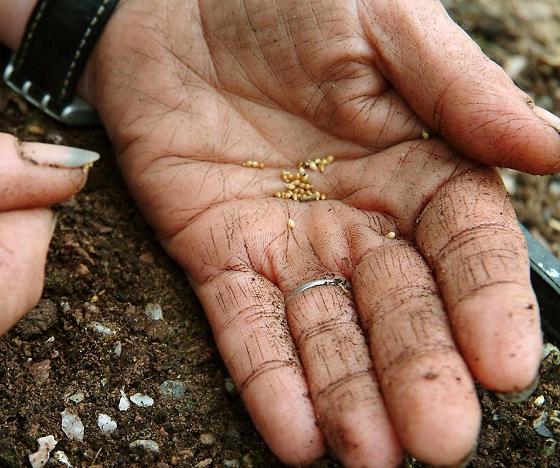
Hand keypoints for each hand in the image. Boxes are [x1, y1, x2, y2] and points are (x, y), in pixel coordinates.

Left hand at [77, 1, 559, 465]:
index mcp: (414, 163)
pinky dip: (266, 379)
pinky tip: (294, 436)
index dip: (488, 304)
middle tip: (439, 439)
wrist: (171, 4)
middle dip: (418, 372)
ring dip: (348, 395)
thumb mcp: (381, 23)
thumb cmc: (283, 0)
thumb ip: (458, 89)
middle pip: (398, 307)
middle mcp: (354, 217)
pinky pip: (244, 324)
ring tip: (369, 456)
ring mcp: (283, 242)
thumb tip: (556, 151)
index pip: (464, 246)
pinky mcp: (214, 254)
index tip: (507, 363)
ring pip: (324, 330)